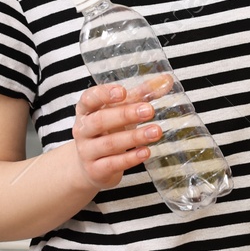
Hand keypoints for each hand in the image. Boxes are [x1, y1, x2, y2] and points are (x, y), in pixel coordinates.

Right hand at [70, 75, 171, 189]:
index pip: (89, 98)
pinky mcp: (96, 170)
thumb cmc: (108, 132)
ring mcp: (87, 151)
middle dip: (125, 115)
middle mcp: (82, 130)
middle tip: (149, 111)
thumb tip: (167, 80)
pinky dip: (130, 158)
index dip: (104, 94)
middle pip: (100, 120)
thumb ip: (140, 95)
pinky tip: (146, 151)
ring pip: (109, 143)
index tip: (123, 92)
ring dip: (134, 137)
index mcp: (86, 110)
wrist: (90, 167)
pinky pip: (113, 164)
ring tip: (156, 132)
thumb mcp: (119, 111)